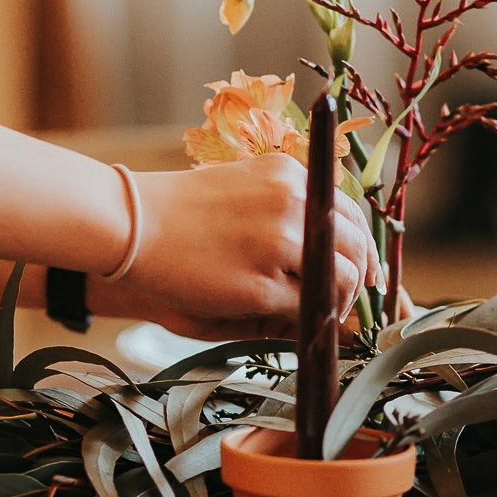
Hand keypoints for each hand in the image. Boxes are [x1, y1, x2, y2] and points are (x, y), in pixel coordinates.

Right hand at [91, 155, 377, 339]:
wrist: (131, 225)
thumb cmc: (181, 212)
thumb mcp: (243, 189)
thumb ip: (287, 212)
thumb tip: (334, 253)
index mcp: (289, 174)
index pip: (347, 211)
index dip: (362, 245)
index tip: (365, 269)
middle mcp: (292, 202)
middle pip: (353, 245)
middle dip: (359, 277)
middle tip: (354, 300)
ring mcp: (279, 244)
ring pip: (340, 278)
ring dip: (338, 300)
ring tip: (323, 313)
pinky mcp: (262, 286)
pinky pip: (307, 307)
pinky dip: (310, 317)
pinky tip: (297, 321)